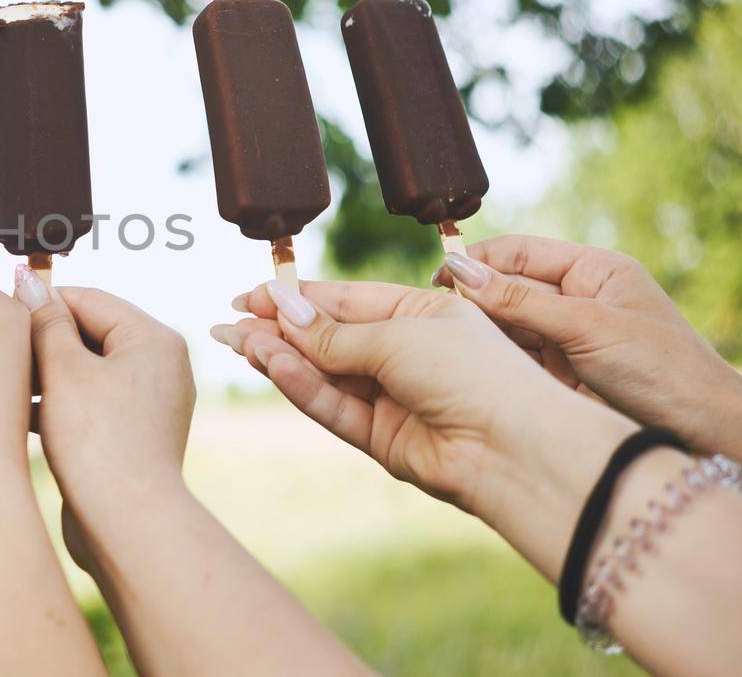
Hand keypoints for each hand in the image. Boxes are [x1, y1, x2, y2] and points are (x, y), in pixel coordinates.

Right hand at [12, 276, 194, 566]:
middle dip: (42, 341)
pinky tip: (20, 412)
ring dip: (45, 374)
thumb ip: (44, 322)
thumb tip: (29, 279)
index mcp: (155, 338)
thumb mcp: (63, 371)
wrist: (126, 522)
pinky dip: (58, 402)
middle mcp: (161, 365)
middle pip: (89, 332)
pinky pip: (90, 402)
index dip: (40, 302)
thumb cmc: (99, 444)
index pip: (89, 298)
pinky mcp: (133, 432)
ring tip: (5, 380)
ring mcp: (150, 400)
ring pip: (85, 370)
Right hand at [213, 279, 636, 580]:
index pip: (344, 301)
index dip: (296, 298)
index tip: (250, 295)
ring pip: (323, 375)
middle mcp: (404, 355)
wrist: (514, 446)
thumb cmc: (474, 373)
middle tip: (228, 323)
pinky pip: (333, 407)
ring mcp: (392, 398)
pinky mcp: (382, 439)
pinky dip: (301, 388)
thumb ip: (334, 332)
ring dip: (280, 358)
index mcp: (420, 314)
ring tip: (239, 344)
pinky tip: (272, 366)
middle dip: (277, 330)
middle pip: (326, 339)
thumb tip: (283, 310)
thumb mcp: (399, 334)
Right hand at [433, 235, 741, 472]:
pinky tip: (471, 368)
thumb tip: (461, 271)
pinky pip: (517, 357)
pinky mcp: (563, 372)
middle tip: (434, 319)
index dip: (477, 262)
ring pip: (508, 326)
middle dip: (473, 301)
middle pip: (508, 288)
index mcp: (593, 271)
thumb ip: (521, 301)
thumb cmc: (662, 370)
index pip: (519, 252)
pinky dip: (494, 360)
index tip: (439, 281)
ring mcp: (570, 337)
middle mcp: (578, 299)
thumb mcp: (587, 328)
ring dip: (480, 334)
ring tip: (447, 346)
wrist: (706, 432)